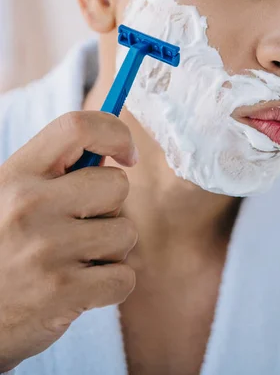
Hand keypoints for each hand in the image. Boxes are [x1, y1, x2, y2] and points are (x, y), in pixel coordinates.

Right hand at [0, 112, 137, 371]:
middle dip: (111, 207)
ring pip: (126, 232)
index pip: (78, 127)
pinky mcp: (62, 292)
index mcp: (16, 174)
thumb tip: (113, 153)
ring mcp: (46, 249)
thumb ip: (53, 173)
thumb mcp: (8, 196)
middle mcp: (29, 205)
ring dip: (110, 249)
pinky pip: (124, 277)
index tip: (126, 154)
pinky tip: (78, 287)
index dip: (115, 134)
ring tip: (73, 260)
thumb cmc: (0, 248)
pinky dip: (110, 285)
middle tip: (82, 226)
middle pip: (117, 184)